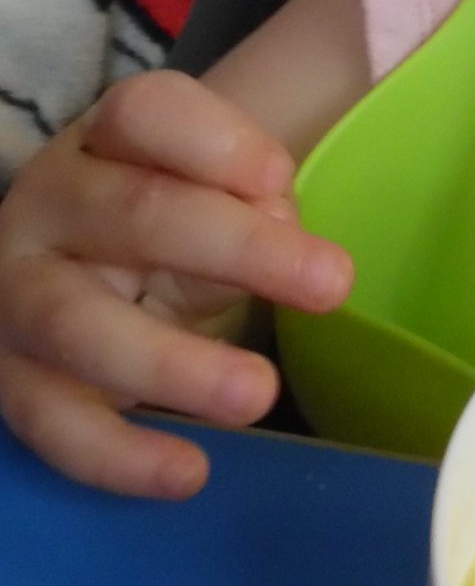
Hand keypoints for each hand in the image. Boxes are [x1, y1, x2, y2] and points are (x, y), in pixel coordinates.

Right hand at [0, 71, 352, 500]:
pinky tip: (190, 472)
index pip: (146, 113)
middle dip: (237, 249)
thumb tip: (287, 240)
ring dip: (171, 365)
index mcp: (108, 141)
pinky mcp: (9, 379)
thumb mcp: (215, 200)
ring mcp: (15, 293)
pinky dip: (121, 456)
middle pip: (134, 215)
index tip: (281, 177)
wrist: (81, 280)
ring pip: (76, 325)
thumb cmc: (174, 231)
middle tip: (331, 284)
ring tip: (258, 395)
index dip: (214, 140)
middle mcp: (50, 205)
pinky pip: (53, 424)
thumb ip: (253, 204)